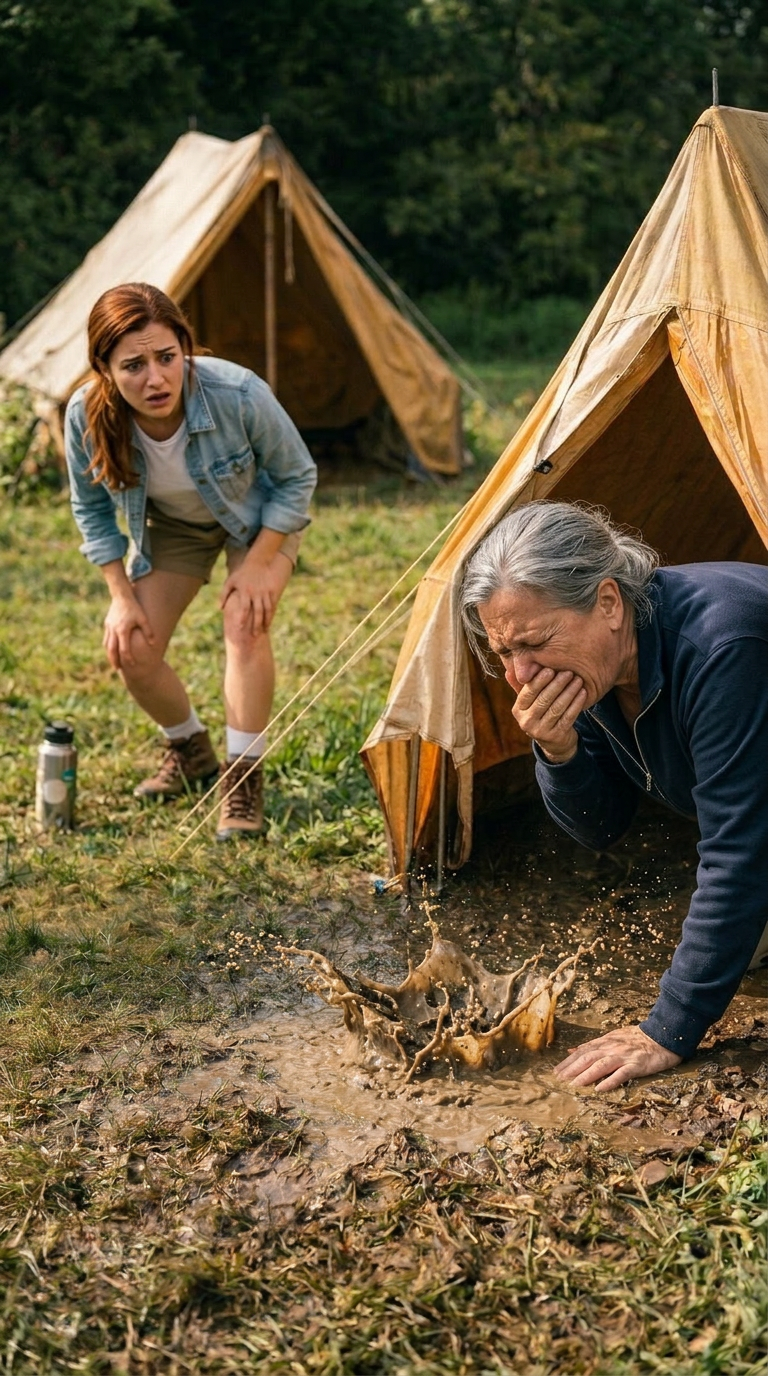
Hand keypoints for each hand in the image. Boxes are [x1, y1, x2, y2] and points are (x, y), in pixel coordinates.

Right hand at [103, 594, 154, 669]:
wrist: (121, 595)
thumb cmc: (134, 607)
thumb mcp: (143, 619)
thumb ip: (148, 632)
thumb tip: (154, 644)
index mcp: (123, 630)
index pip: (124, 649)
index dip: (128, 658)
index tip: (131, 665)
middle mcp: (114, 630)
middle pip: (112, 650)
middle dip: (114, 660)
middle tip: (118, 669)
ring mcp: (109, 627)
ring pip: (107, 644)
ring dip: (110, 654)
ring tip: (114, 661)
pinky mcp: (107, 624)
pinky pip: (106, 638)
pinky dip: (108, 646)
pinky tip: (112, 649)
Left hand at [219, 556, 287, 634]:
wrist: (258, 562)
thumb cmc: (241, 574)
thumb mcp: (230, 582)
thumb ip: (224, 595)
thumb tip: (219, 609)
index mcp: (245, 591)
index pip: (244, 608)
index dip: (242, 618)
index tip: (240, 628)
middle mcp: (256, 592)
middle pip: (258, 611)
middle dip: (257, 624)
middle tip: (255, 636)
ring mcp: (265, 592)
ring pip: (268, 609)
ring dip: (266, 621)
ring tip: (265, 631)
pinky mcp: (272, 590)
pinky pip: (273, 604)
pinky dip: (272, 613)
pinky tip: (270, 621)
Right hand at [512, 666, 586, 761]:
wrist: (553, 743)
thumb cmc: (541, 713)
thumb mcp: (529, 702)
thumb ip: (522, 685)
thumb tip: (509, 668)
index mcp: (518, 710)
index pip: (528, 693)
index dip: (539, 680)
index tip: (551, 669)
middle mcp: (526, 722)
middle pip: (543, 700)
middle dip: (557, 684)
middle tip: (568, 672)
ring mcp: (541, 731)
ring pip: (557, 708)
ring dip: (569, 692)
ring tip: (578, 680)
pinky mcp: (556, 736)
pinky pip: (568, 717)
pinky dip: (576, 704)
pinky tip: (583, 693)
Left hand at [554, 1025, 681, 1091]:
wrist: (662, 1036)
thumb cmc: (637, 1039)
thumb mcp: (612, 1038)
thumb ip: (593, 1045)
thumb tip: (572, 1050)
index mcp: (605, 1041)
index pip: (583, 1051)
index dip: (568, 1061)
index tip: (556, 1071)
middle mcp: (612, 1047)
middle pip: (588, 1057)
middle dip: (572, 1068)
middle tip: (559, 1079)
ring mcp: (624, 1056)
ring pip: (601, 1065)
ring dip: (586, 1075)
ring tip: (574, 1085)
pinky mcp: (637, 1065)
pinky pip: (622, 1074)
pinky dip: (610, 1081)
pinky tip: (600, 1089)